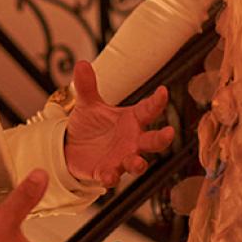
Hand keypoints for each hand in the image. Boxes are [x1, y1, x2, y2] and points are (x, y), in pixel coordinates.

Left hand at [63, 61, 174, 187]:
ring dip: (138, 164)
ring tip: (139, 163)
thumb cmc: (90, 124)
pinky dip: (111, 178)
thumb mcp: (88, 104)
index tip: (163, 91)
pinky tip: (108, 176)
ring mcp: (121, 158)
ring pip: (136, 163)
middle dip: (162, 138)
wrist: (72, 147)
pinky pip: (111, 177)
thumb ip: (87, 86)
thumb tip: (81, 64)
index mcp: (131, 120)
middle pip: (153, 141)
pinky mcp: (105, 173)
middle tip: (170, 132)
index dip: (157, 101)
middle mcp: (132, 141)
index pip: (148, 110)